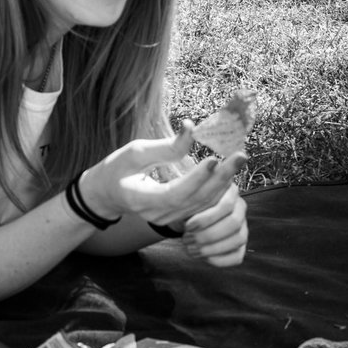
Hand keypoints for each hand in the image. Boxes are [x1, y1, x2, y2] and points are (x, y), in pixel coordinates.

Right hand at [81, 121, 247, 228]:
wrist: (107, 194)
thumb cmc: (117, 169)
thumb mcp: (135, 152)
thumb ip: (166, 147)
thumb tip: (191, 128)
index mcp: (142, 199)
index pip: (175, 193)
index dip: (196, 178)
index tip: (213, 159)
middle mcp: (158, 214)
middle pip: (195, 200)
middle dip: (220, 178)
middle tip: (240, 155)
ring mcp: (168, 219)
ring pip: (202, 204)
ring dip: (223, 182)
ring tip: (238, 160)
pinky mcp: (176, 216)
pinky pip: (201, 205)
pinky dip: (216, 189)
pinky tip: (228, 172)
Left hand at [182, 184, 247, 266]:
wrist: (182, 218)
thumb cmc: (183, 204)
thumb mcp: (184, 193)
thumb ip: (193, 181)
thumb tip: (211, 166)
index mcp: (230, 191)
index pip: (226, 205)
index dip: (206, 219)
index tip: (187, 226)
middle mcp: (240, 208)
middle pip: (234, 223)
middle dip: (208, 235)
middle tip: (187, 240)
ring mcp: (242, 227)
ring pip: (238, 240)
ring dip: (212, 248)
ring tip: (190, 249)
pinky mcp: (239, 245)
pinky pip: (237, 256)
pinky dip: (219, 259)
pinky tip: (203, 257)